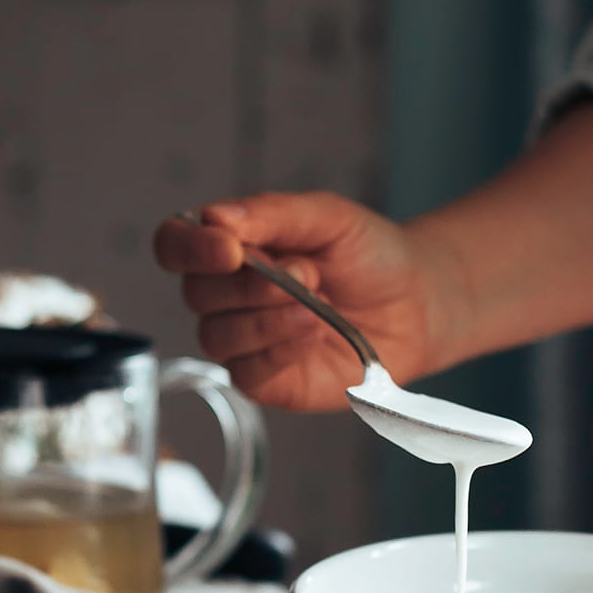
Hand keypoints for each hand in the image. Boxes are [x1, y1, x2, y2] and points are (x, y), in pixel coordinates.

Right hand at [152, 192, 465, 410]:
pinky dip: (279, 350)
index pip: (175, 244)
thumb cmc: (368, 255)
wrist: (417, 303)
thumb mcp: (327, 217)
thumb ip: (272, 213)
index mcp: (229, 245)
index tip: (230, 250)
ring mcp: (242, 339)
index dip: (190, 248)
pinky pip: (246, 371)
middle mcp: (225, 293)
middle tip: (307, 273)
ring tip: (316, 307)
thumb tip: (215, 218)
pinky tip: (313, 334)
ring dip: (267, 319)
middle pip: (196, 293)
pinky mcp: (264, 380)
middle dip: (251, 284)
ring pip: (216, 335)